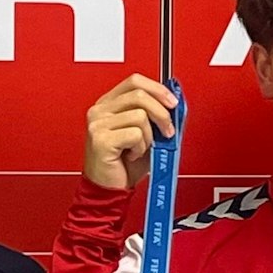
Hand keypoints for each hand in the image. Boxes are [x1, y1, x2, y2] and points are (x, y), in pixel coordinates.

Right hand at [85, 74, 177, 189]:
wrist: (109, 190)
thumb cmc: (124, 166)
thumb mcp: (144, 136)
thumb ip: (155, 118)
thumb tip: (174, 106)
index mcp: (108, 104)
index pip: (134, 81)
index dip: (157, 89)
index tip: (172, 102)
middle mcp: (100, 111)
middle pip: (139, 94)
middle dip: (161, 113)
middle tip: (168, 131)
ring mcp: (98, 124)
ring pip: (140, 115)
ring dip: (148, 137)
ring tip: (140, 149)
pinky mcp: (101, 139)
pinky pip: (135, 134)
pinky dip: (140, 148)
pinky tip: (131, 155)